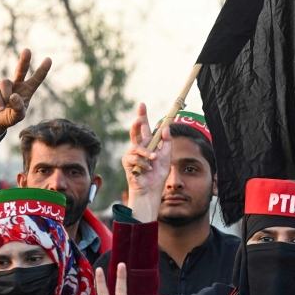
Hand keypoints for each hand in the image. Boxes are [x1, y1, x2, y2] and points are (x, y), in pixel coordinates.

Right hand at [0, 48, 51, 135]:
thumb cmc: (10, 117)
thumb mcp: (18, 116)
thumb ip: (19, 108)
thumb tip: (14, 96)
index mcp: (27, 90)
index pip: (37, 79)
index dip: (43, 70)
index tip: (49, 59)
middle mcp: (17, 84)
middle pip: (21, 69)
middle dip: (24, 60)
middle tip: (27, 50)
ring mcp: (5, 84)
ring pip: (6, 83)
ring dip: (6, 96)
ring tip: (6, 107)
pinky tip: (0, 107)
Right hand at [122, 103, 171, 222]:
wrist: (151, 189)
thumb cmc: (158, 174)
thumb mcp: (167, 156)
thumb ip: (167, 143)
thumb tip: (166, 128)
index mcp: (147, 144)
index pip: (144, 128)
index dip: (143, 116)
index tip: (142, 105)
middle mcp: (138, 147)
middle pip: (135, 131)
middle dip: (137, 122)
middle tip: (139, 116)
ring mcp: (131, 154)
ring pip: (138, 147)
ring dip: (148, 154)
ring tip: (154, 160)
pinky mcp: (127, 163)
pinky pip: (135, 158)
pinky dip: (144, 164)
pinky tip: (147, 170)